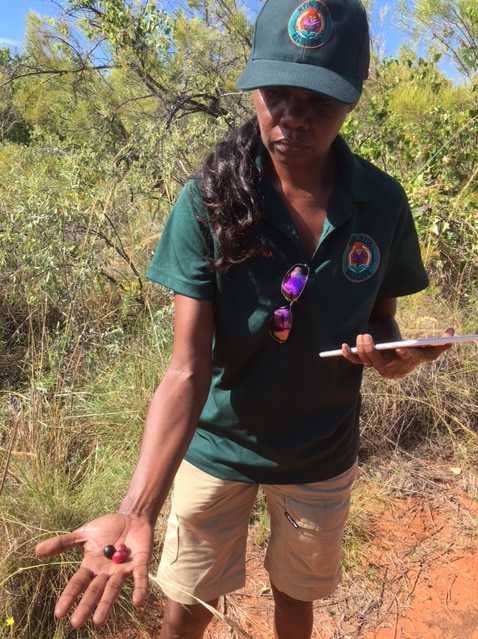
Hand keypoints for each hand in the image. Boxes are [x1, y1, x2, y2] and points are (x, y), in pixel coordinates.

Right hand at [35, 513, 152, 627]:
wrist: (131, 517)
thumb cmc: (107, 527)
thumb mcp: (84, 533)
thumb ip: (63, 543)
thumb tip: (36, 551)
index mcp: (91, 565)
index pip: (78, 583)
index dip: (69, 596)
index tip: (59, 613)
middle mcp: (106, 572)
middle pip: (95, 591)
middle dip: (86, 606)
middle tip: (76, 623)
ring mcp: (123, 569)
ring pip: (114, 589)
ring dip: (107, 604)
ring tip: (99, 621)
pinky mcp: (140, 564)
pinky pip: (140, 578)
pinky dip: (139, 588)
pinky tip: (138, 601)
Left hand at [341, 328, 454, 378]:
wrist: (399, 346)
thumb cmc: (415, 347)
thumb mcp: (430, 347)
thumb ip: (441, 344)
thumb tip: (450, 336)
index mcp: (407, 364)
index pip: (407, 361)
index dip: (404, 355)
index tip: (400, 348)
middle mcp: (390, 368)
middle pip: (379, 363)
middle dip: (371, 351)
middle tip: (367, 337)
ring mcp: (376, 364)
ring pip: (366, 361)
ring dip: (361, 349)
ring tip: (362, 335)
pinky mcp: (366, 359)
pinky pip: (354, 360)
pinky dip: (348, 355)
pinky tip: (343, 346)